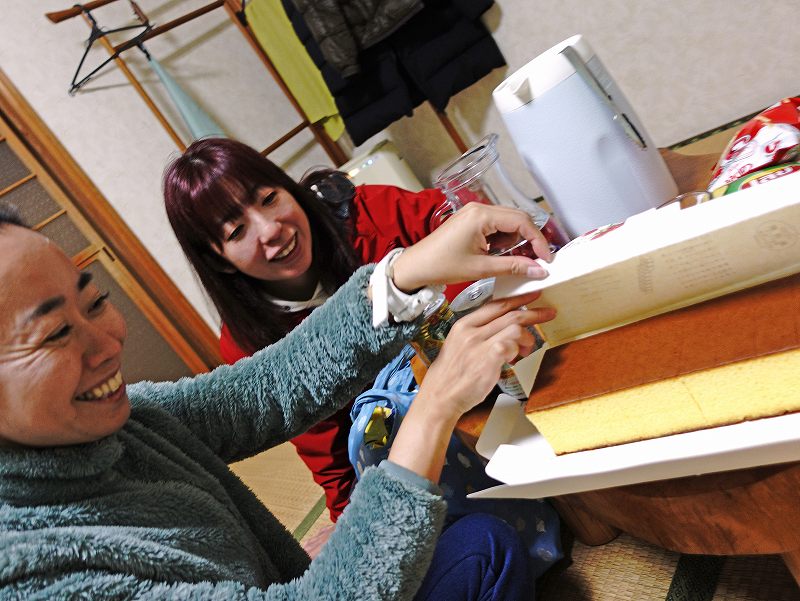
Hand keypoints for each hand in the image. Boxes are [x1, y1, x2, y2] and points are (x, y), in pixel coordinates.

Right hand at [386, 291, 554, 481]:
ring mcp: (479, 343)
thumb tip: (503, 330)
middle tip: (547, 313)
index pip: (494, 305)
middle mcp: (471, 330)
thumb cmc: (450, 377)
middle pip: (509, 313)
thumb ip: (479, 335)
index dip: (516, 299)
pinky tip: (514, 358)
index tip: (531, 296)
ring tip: (527, 348)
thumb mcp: (459, 346)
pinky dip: (518, 350)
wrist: (440, 397)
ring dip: (527, 336)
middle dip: (533, 312)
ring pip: (514, 326)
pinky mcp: (488, 357)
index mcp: (463, 324)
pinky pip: (512, 344)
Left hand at [391, 203, 551, 292]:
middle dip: (529, 240)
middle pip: (517, 219)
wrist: (415, 266)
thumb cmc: (440, 265)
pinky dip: (503, 240)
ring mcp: (474, 213)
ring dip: (516, 240)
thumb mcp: (481, 268)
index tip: (546, 258)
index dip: (538, 240)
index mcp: (481, 216)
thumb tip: (538, 269)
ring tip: (517, 261)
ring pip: (507, 222)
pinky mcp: (470, 220)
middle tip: (538, 260)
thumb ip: (513, 267)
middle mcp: (478, 209)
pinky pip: (495, 226)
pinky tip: (502, 255)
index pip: (521, 221)